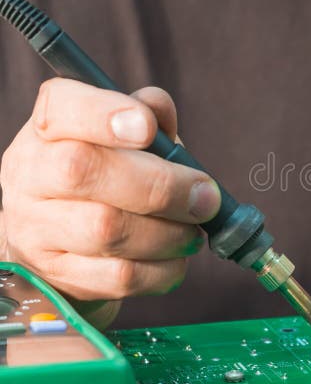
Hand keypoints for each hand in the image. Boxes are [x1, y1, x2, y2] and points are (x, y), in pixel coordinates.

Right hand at [0, 78, 220, 323]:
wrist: (63, 238)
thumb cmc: (109, 172)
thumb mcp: (127, 135)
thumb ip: (149, 115)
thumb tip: (159, 111)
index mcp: (50, 128)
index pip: (60, 106)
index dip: (104, 115)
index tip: (147, 127)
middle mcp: (31, 174)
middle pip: (83, 172)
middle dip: (160, 185)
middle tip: (206, 197)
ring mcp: (37, 229)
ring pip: (106, 229)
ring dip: (168, 233)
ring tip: (194, 230)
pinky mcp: (58, 275)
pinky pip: (118, 277)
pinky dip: (162, 269)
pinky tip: (176, 258)